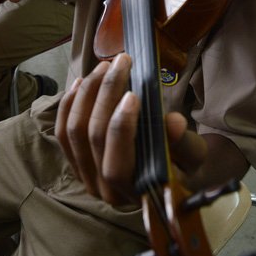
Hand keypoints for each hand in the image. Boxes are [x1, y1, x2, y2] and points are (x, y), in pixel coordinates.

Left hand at [55, 53, 208, 205]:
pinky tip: (82, 82)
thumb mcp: (193, 156)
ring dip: (88, 93)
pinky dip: (69, 104)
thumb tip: (175, 123)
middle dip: (105, 95)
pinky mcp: (74, 160)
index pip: (116, 167)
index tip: (133, 95)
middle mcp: (104, 190)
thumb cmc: (181, 162)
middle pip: (93, 139)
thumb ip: (185, 144)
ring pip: (74, 131)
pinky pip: (62, 131)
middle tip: (121, 62)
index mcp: (134, 193)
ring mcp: (85, 175)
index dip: (121, 130)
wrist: (168, 170)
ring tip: (105, 66)